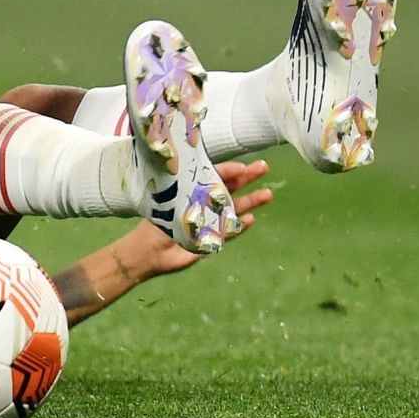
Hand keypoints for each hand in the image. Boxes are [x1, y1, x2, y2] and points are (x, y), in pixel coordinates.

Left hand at [125, 159, 274, 278]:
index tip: (243, 166)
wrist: (151, 251)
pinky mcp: (212, 239)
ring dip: (250, 201)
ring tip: (268, 194)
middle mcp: (205, 203)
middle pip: (229, 188)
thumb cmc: (156, 221)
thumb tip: (201, 171)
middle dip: (247, 178)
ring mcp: (211, 221)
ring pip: (234, 208)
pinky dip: (239, 226)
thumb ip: (187, 189)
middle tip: (264, 167)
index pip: (214, 175)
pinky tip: (251, 219)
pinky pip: (229, 232)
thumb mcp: (171, 200)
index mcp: (193, 190)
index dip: (229, 170)